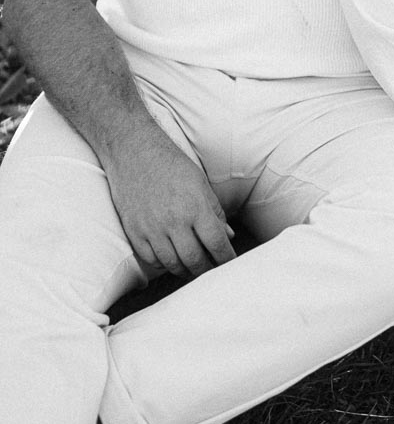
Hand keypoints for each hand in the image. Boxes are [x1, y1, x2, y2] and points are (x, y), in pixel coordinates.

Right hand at [103, 124, 235, 277]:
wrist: (134, 152)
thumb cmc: (172, 165)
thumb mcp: (201, 183)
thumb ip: (215, 212)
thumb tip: (227, 236)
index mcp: (196, 207)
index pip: (217, 243)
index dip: (226, 258)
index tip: (230, 263)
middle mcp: (174, 221)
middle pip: (195, 259)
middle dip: (207, 270)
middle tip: (212, 271)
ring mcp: (152, 229)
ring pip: (173, 264)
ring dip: (186, 271)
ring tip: (193, 269)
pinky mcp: (134, 232)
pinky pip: (151, 259)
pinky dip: (164, 264)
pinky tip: (171, 260)